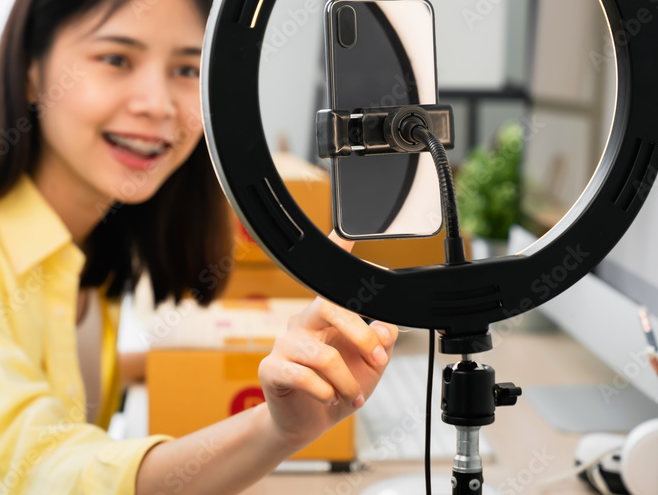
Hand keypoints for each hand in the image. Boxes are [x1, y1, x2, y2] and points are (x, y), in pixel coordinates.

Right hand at [257, 230, 397, 447]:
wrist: (308, 421)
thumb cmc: (337, 386)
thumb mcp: (369, 366)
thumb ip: (380, 344)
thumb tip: (385, 328)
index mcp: (325, 314)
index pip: (331, 280)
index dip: (337, 257)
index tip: (346, 237)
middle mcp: (302, 321)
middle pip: (329, 307)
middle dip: (361, 335)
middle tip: (378, 360)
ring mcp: (284, 343)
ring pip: (324, 355)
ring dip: (347, 380)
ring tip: (353, 395)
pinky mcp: (271, 368)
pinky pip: (304, 376)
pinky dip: (326, 392)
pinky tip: (330, 398)